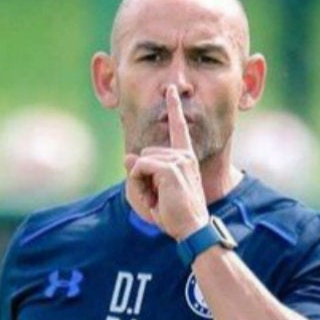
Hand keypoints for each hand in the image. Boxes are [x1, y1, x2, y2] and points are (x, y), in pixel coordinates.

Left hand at [124, 85, 208, 240]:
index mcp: (185, 158)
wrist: (191, 228)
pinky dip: (139, 184)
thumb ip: (139, 173)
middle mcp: (183, 155)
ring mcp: (178, 160)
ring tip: (157, 199)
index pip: (178, 129)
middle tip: (156, 198)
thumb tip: (128, 157)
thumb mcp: (153, 192)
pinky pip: (140, 168)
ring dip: (140, 183)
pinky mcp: (170, 167)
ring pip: (140, 161)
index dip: (174, 109)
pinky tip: (155, 198)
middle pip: (145, 154)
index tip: (171, 91)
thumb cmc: (175, 214)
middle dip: (142, 177)